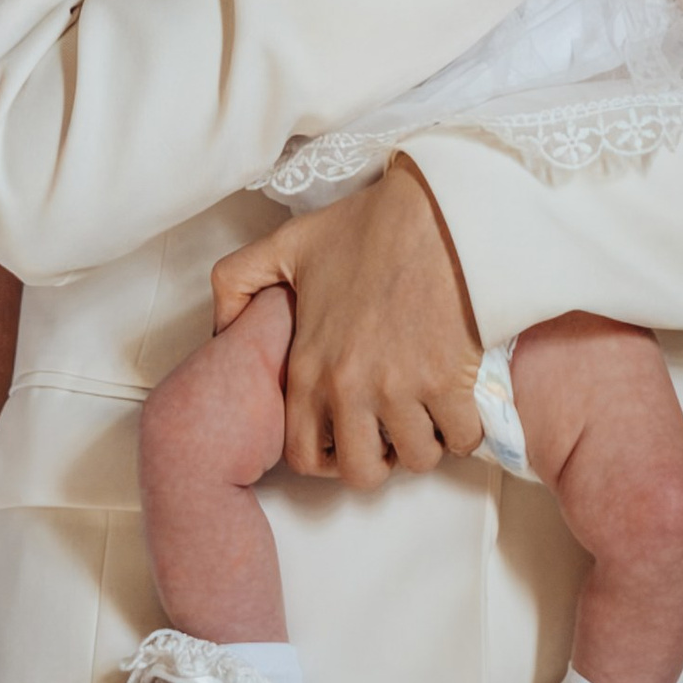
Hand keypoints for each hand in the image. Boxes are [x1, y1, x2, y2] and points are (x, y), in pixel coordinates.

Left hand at [211, 159, 483, 485]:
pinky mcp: (448, 380)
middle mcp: (348, 386)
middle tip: (390, 429)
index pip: (303, 455)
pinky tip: (457, 400)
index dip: (326, 456)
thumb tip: (219, 329)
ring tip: (425, 411)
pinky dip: (463, 428)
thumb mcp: (284, 246)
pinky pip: (460, 439)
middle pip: (361, 472)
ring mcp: (399, 387)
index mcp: (308, 365)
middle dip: (379, 460)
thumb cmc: (365, 227)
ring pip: (416, 460)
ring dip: (424, 442)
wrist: (436, 210)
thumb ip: (236, 283)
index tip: (347, 435)